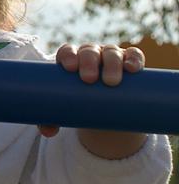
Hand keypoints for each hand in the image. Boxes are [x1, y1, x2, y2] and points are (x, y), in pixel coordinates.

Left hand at [38, 43, 147, 158]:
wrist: (108, 107)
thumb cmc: (80, 104)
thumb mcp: (67, 109)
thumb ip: (52, 119)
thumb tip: (48, 132)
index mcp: (72, 60)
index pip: (68, 51)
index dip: (69, 55)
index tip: (70, 68)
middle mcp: (91, 54)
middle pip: (89, 52)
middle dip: (89, 62)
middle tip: (89, 79)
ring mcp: (111, 56)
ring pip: (112, 53)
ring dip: (111, 63)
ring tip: (111, 81)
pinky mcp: (130, 62)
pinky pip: (134, 56)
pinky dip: (134, 59)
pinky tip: (132, 67)